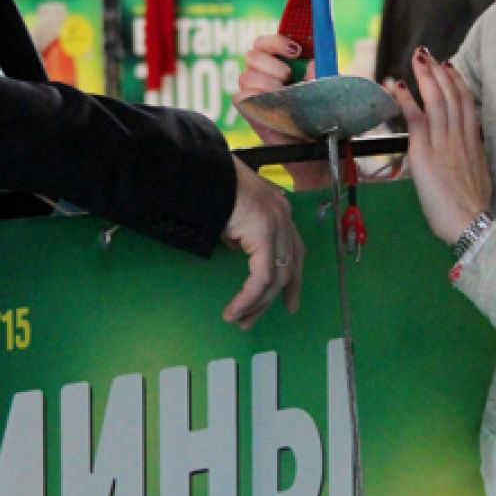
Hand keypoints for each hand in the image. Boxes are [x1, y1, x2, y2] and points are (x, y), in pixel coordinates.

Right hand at [220, 155, 303, 328]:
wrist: (201, 175)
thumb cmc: (210, 191)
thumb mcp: (234, 218)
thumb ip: (245, 235)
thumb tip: (243, 250)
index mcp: (279, 212)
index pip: (295, 253)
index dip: (293, 281)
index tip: (290, 305)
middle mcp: (284, 218)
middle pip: (288, 270)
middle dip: (270, 300)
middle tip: (251, 321)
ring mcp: (277, 224)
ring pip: (275, 277)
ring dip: (256, 303)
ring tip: (238, 319)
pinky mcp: (265, 234)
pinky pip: (261, 277)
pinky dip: (248, 297)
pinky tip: (235, 308)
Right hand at [236, 32, 328, 191]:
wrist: (320, 147)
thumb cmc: (323, 116)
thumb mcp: (326, 89)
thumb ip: (320, 72)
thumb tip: (311, 62)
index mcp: (283, 65)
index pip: (265, 43)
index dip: (276, 42)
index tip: (296, 51)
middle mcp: (266, 77)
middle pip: (252, 55)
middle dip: (273, 64)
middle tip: (289, 77)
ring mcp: (256, 94)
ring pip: (246, 75)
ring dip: (268, 84)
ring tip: (284, 97)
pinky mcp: (250, 112)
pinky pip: (240, 97)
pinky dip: (255, 99)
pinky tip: (272, 106)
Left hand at [391, 50, 493, 245]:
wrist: (470, 222)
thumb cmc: (473, 208)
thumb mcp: (479, 176)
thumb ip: (470, 159)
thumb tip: (465, 155)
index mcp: (473, 142)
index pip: (466, 104)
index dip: (457, 83)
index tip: (450, 68)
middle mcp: (460, 137)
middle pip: (451, 95)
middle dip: (440, 72)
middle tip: (429, 55)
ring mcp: (443, 143)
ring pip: (436, 101)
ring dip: (426, 77)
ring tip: (418, 58)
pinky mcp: (426, 153)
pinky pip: (416, 119)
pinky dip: (407, 100)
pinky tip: (398, 86)